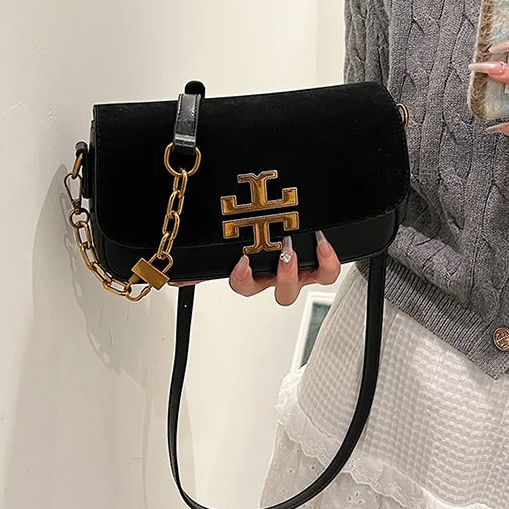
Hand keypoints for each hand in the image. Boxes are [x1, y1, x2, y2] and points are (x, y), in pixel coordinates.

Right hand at [170, 231, 340, 304]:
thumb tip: (179, 273)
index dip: (242, 278)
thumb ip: (207, 256)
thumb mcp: (235, 231)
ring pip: (302, 286)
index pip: (244, 284)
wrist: (300, 216)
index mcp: (256, 270)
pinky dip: (328, 262)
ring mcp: (299, 270)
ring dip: (298, 271)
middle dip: (279, 276)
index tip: (242, 263)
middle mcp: (277, 274)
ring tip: (296, 249)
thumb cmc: (266, 224)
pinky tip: (323, 245)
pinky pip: (327, 272)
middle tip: (281, 254)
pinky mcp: (321, 262)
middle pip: (277, 292)